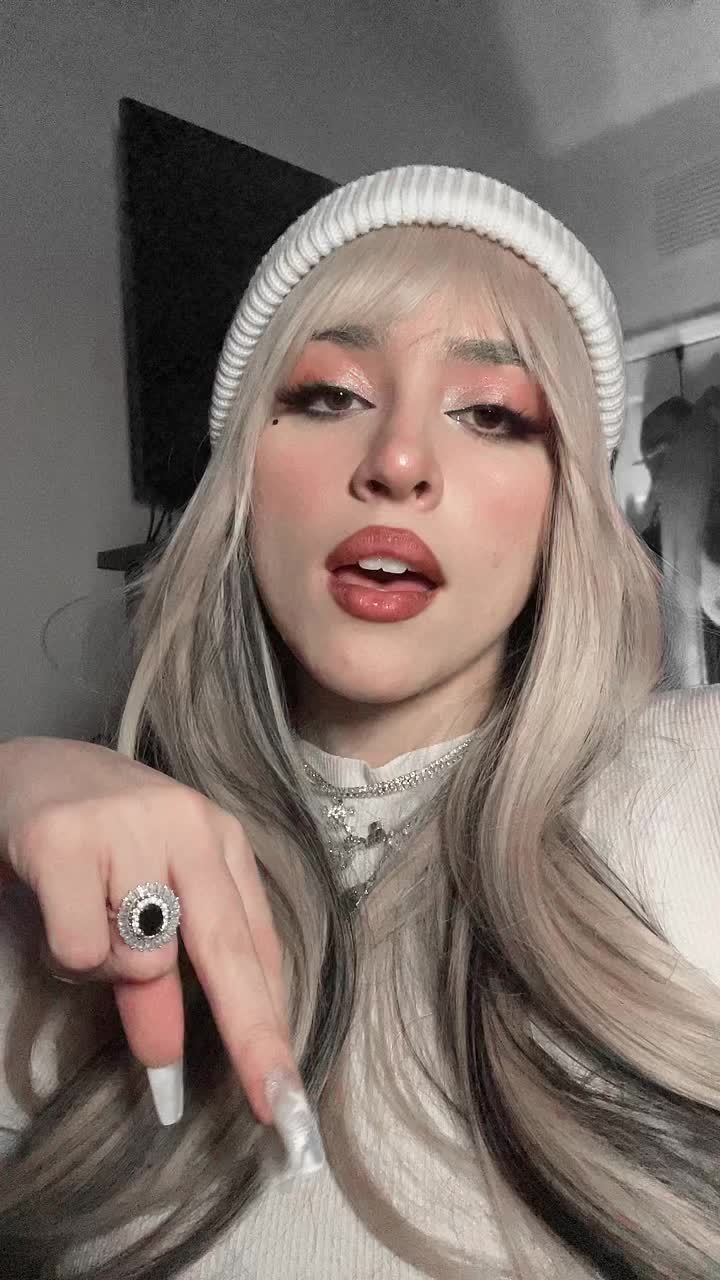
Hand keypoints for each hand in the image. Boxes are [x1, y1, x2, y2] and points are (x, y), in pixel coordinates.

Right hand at [0, 736, 322, 1171]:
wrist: (25, 769)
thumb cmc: (98, 841)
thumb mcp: (144, 900)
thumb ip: (161, 977)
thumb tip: (166, 1059)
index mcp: (220, 839)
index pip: (257, 944)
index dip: (274, 1023)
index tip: (288, 1096)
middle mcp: (187, 824)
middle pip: (228, 949)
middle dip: (253, 1035)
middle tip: (273, 1105)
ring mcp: (128, 826)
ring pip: (143, 958)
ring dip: (112, 972)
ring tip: (85, 921)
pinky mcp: (65, 838)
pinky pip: (80, 949)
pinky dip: (67, 954)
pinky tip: (56, 908)